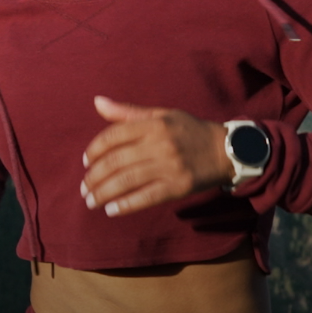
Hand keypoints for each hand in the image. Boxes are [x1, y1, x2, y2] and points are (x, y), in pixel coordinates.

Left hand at [81, 96, 234, 217]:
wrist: (227, 150)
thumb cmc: (189, 131)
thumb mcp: (162, 115)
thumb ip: (128, 112)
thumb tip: (97, 102)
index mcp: (153, 124)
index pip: (113, 136)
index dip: (94, 150)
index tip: (85, 162)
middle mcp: (160, 144)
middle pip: (116, 161)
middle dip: (94, 177)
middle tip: (83, 188)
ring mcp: (170, 166)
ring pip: (127, 180)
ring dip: (103, 193)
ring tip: (91, 201)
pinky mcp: (179, 186)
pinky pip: (147, 197)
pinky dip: (126, 205)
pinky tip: (111, 210)